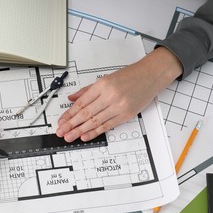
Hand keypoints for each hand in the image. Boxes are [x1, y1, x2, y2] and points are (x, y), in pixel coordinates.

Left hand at [56, 47, 181, 142]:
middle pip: (86, 113)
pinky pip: (107, 125)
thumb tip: (71, 99)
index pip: (81, 103)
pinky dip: (96, 132)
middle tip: (61, 132)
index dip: (69, 114)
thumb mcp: (105, 78)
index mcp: (102, 85)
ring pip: (95, 121)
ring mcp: (118, 106)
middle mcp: (109, 96)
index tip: (61, 121)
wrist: (150, 76)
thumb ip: (87, 90)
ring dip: (80, 130)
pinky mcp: (126, 115)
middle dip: (71, 124)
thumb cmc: (129, 76)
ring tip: (70, 136)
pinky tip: (85, 136)